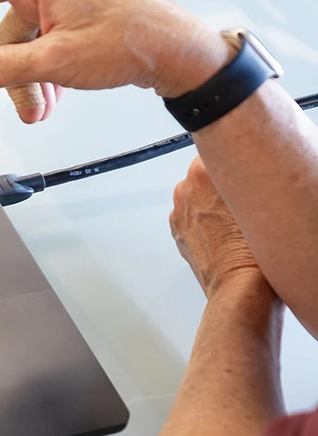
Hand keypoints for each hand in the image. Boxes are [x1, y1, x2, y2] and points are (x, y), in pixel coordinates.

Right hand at [0, 0, 233, 102]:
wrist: (179, 49)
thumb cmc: (130, 41)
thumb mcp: (55, 62)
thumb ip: (2, 68)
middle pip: (5, 32)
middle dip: (11, 74)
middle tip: (26, 106)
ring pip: (28, 42)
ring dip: (33, 78)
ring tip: (48, 106)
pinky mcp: (81, 12)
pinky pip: (48, 41)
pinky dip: (48, 69)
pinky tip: (61, 92)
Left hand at [170, 156, 264, 298]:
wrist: (240, 285)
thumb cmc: (254, 248)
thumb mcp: (259, 197)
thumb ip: (246, 175)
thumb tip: (247, 167)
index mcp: (202, 172)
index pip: (215, 150)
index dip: (233, 159)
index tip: (242, 165)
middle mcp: (185, 189)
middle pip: (206, 172)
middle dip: (222, 181)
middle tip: (245, 195)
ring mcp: (178, 211)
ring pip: (198, 194)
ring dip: (212, 201)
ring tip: (236, 219)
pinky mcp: (177, 231)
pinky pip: (191, 215)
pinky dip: (203, 219)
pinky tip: (223, 231)